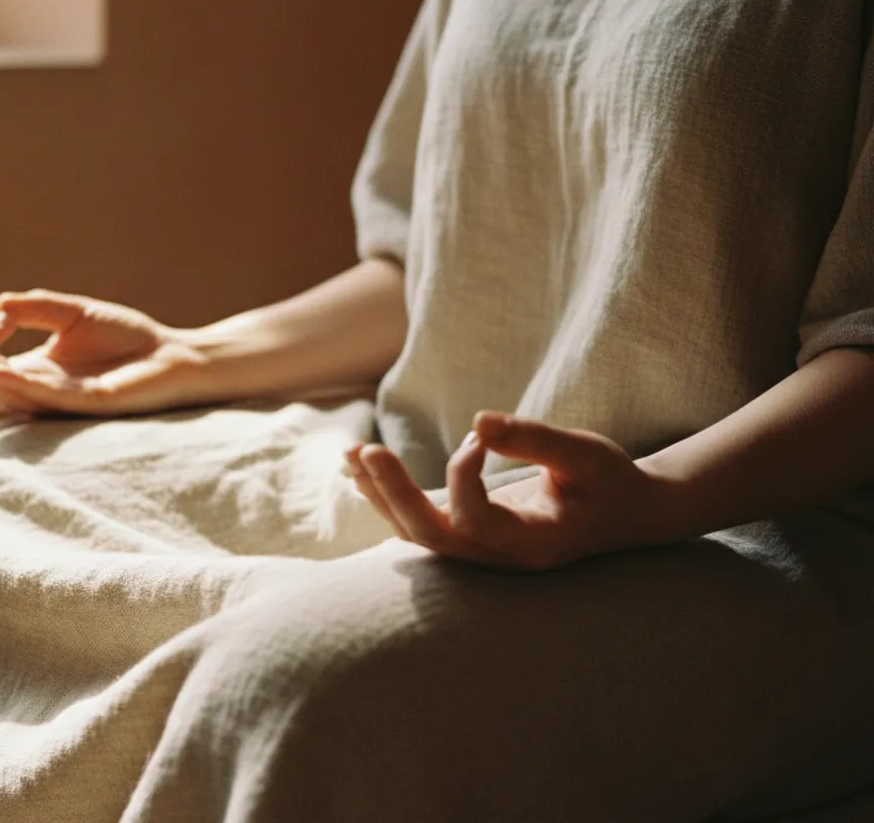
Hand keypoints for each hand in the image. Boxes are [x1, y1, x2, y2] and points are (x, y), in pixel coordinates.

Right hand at [0, 289, 214, 416]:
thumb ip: (38, 308)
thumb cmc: (127, 340)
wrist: (174, 357)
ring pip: (7, 398)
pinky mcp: (85, 406)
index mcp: (35, 371)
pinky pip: (45, 398)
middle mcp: (40, 391)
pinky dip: (18, 385)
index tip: (1, 319)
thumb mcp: (75, 314)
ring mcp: (60, 403)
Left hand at [345, 412, 673, 568]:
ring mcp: (482, 552)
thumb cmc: (610, 482)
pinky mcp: (471, 536)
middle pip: (430, 535)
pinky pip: (420, 522)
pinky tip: (362, 468)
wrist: (627, 515)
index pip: (476, 521)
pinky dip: (390, 496)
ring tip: (351, 453)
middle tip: (366, 450)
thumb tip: (478, 421)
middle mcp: (500, 558)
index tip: (479, 434)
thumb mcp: (587, 454)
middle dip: (393, 493)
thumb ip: (535, 439)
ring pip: (416, 533)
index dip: (464, 475)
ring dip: (380, 493)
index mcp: (534, 545)